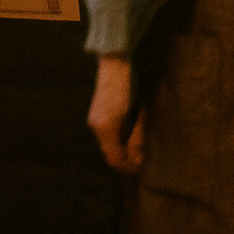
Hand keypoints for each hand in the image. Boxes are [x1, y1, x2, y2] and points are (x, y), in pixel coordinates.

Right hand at [87, 55, 143, 173]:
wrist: (116, 65)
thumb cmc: (131, 89)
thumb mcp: (138, 117)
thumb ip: (137, 140)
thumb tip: (138, 160)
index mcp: (105, 128)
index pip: (114, 159)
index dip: (127, 167)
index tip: (140, 168)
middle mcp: (95, 126)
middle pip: (108, 153)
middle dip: (123, 160)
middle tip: (139, 160)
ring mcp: (93, 119)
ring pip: (105, 144)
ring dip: (119, 150)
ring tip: (135, 148)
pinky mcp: (96, 114)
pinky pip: (104, 135)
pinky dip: (114, 140)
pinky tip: (126, 135)